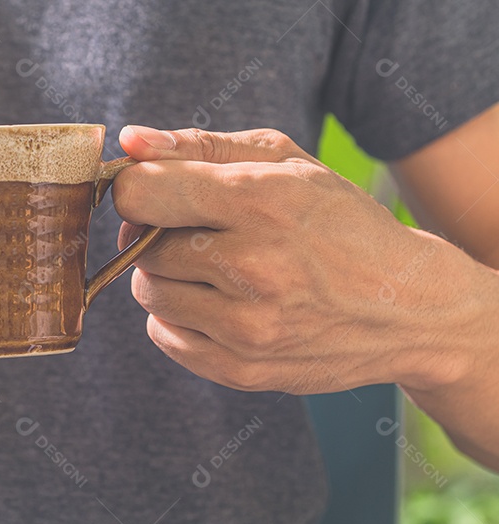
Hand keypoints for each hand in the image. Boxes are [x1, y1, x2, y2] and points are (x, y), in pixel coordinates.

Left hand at [110, 125, 480, 394]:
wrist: (408, 307)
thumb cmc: (337, 222)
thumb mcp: (285, 163)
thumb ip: (199, 146)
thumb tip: (128, 143)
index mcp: (262, 201)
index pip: (142, 194)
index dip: (136, 190)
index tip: (153, 194)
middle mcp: (254, 266)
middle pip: (142, 247)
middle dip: (156, 235)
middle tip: (195, 232)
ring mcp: (247, 326)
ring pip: (148, 293)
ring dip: (166, 277)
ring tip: (213, 268)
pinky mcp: (241, 368)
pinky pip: (163, 335)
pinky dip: (178, 317)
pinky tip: (219, 303)